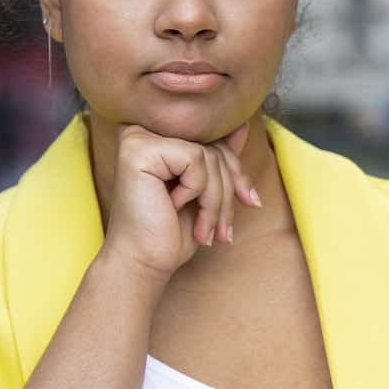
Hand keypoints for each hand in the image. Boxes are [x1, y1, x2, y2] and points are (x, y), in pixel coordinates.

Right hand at [102, 121, 258, 278]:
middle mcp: (143, 131)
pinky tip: (174, 208)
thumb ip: (218, 156)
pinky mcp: (138, 149)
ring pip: (208, 155)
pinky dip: (196, 191)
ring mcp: (138, 137)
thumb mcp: (204, 191)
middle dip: (229, 190)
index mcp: (155, 137)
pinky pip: (194, 159)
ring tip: (203, 230)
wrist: (142, 264)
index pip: (212, 140)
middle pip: (213, 147)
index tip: (250, 202)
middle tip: (224, 231)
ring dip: (215, 200)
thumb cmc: (169, 232)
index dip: (235, 172)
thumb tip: (242, 125)